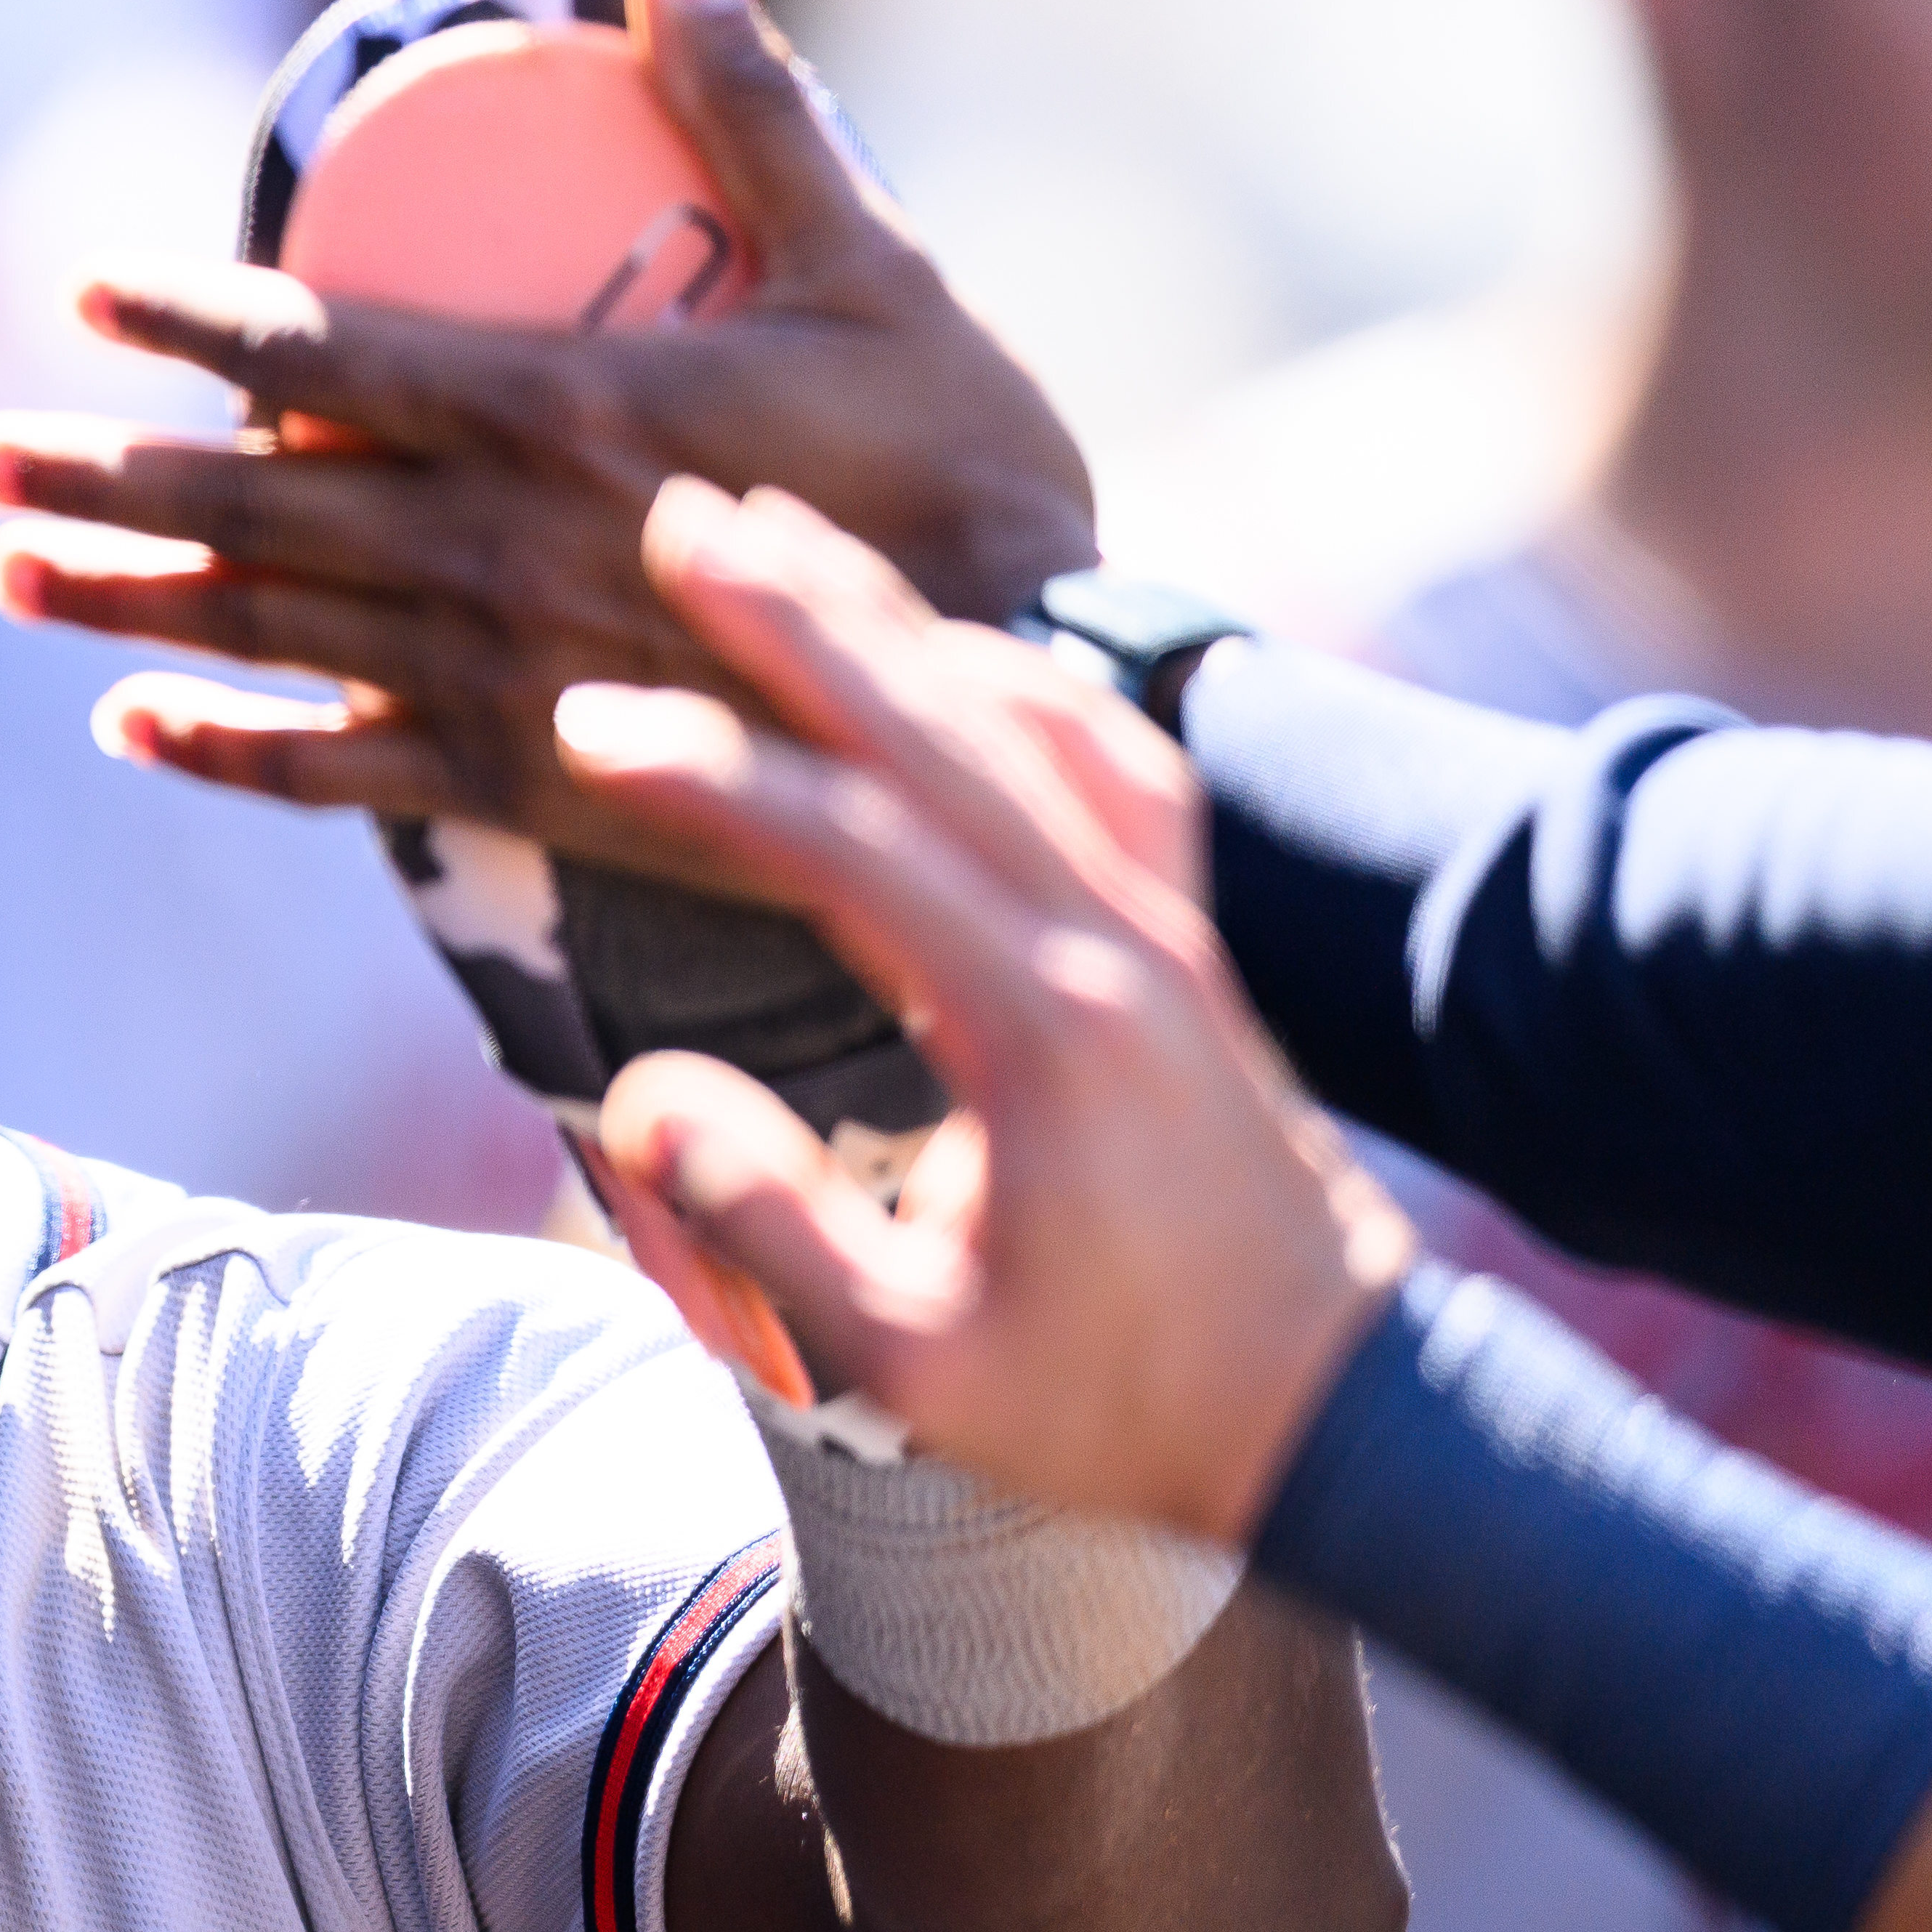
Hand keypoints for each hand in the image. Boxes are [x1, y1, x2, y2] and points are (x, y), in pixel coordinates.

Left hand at [0, 0, 1098, 857]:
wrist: (1020, 691)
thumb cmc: (963, 470)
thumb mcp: (875, 264)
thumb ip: (755, 103)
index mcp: (553, 407)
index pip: (312, 352)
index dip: (185, 319)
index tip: (83, 294)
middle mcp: (486, 543)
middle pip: (243, 501)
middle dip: (100, 478)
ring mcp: (492, 671)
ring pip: (262, 632)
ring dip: (124, 604)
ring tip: (12, 581)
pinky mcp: (524, 777)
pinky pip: (337, 773)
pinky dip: (227, 755)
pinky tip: (135, 731)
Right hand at [550, 483, 1409, 1547]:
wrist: (1343, 1410)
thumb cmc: (1126, 1407)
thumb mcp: (915, 1364)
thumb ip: (771, 1224)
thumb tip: (643, 1098)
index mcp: (1041, 1035)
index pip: (847, 854)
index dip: (711, 777)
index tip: (588, 726)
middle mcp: (1117, 945)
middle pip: (941, 729)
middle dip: (804, 616)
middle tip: (687, 521)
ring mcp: (1170, 929)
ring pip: (1030, 718)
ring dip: (905, 624)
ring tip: (795, 540)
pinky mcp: (1195, 941)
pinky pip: (1119, 761)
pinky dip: (1033, 683)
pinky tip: (964, 653)